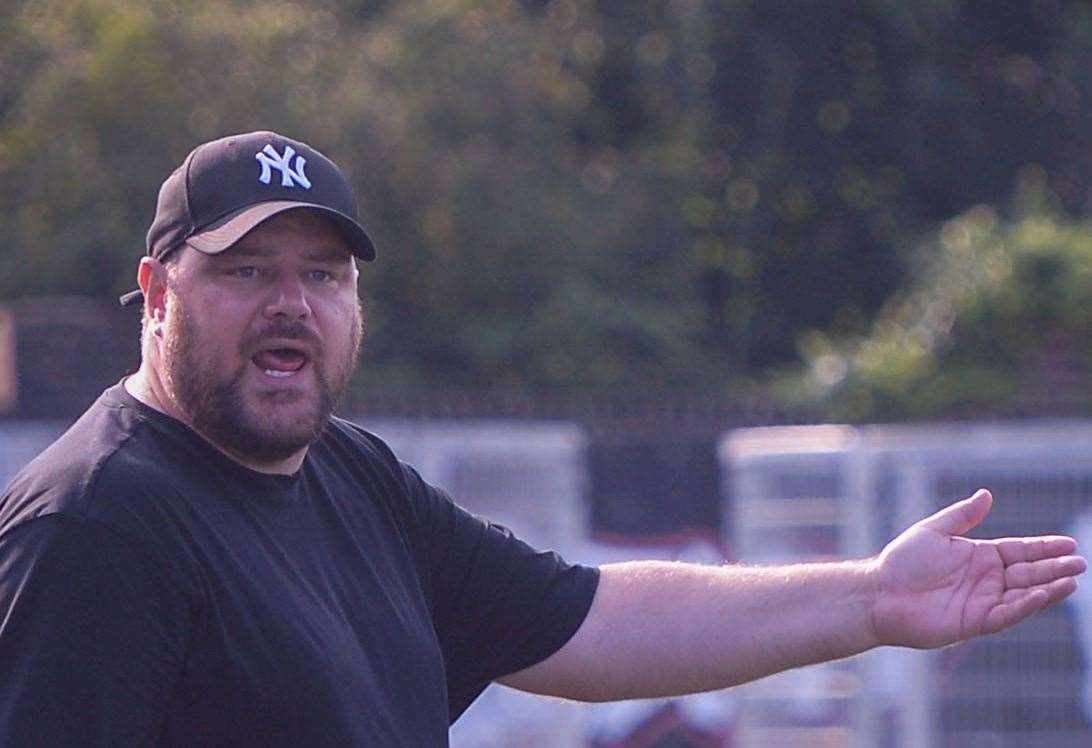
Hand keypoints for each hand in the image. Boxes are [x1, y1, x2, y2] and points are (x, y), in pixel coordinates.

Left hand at [871, 489, 1085, 648]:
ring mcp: (983, 601)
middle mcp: (986, 580)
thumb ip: (962, 515)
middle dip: (1054, 568)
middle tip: (1080, 562)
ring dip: (1048, 588)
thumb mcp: (934, 531)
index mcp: (979, 557)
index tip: (1069, 544)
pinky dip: (1026, 605)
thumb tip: (987, 494)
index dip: (1044, 548)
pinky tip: (1042, 595)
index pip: (1020, 551)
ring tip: (1071, 580)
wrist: (880, 593)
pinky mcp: (975, 622)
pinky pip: (1007, 613)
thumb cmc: (902, 561)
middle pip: (1028, 572)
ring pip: (1024, 595)